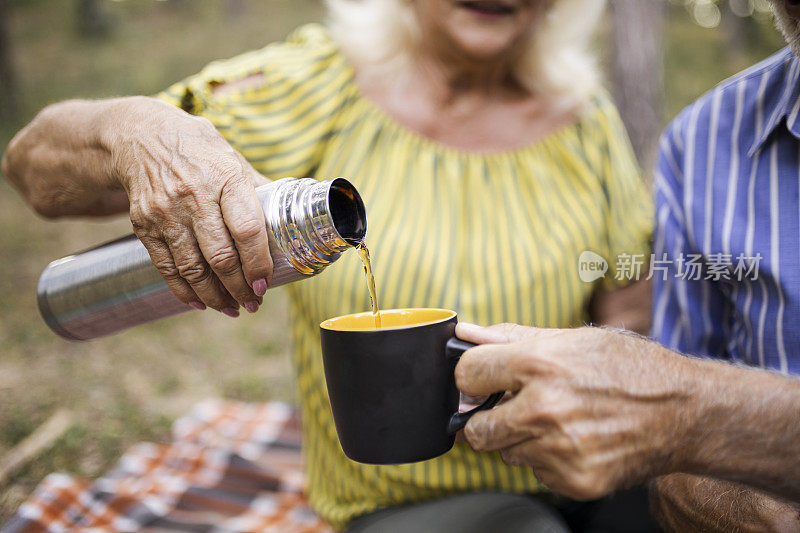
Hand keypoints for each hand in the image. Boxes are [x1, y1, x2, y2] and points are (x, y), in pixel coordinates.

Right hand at [112, 97, 272, 314]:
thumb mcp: (233, 159)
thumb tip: (290, 217)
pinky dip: (184, 291)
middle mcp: (194, 196)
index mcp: (225, 178)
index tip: (266, 283)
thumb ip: (258, 191)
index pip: (247, 230)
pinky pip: (166, 268)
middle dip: (240, 289)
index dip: (258, 263)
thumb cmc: (198, 149)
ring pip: (193, 269)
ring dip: (214, 297)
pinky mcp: (144, 225)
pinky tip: (200, 302)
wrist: (140, 136)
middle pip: (220, 257)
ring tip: (231, 308)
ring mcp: (166, 213)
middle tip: (253, 303)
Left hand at [454, 323, 693, 499]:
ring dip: (522, 438)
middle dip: (489, 417)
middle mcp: (545, 409)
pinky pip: (537, 472)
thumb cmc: (631, 368)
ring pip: (507, 452)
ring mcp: (559, 450)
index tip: (482, 381)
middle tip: (516, 407)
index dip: (473, 377)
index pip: (467, 375)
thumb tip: (467, 336)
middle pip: (475, 429)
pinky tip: (576, 440)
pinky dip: (549, 459)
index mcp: (540, 365)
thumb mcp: (574, 338)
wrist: (685, 412)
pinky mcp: (574, 480)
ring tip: (560, 420)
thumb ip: (514, 338)